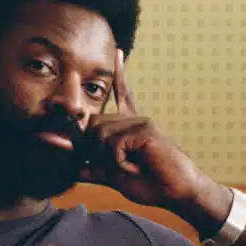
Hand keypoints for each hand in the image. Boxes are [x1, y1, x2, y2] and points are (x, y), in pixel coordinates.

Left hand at [77, 51, 232, 225]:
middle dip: (95, 149)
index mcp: (130, 126)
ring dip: (109, 159)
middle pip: (94, 123)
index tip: (119, 52)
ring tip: (132, 167)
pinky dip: (120, 162)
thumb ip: (90, 165)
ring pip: (100, 134)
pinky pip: (114, 144)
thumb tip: (68, 161)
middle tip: (118, 166)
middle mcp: (135, 119)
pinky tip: (138, 166)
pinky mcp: (145, 129)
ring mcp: (141, 122)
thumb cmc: (149, 183)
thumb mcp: (113, 175)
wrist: (177, 193)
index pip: (122, 95)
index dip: (119, 75)